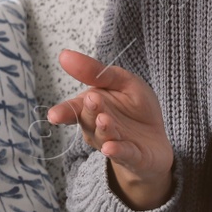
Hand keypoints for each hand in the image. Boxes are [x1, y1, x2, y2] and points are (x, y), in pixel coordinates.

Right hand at [49, 49, 173, 187]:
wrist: (157, 138)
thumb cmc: (136, 108)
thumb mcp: (122, 81)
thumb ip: (96, 71)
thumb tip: (64, 55)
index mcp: (91, 107)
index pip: (74, 108)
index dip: (64, 112)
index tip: (54, 115)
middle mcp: (96, 127)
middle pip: (89, 119)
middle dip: (90, 110)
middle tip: (92, 99)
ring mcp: (113, 142)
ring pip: (105, 136)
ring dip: (104, 129)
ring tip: (104, 119)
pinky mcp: (132, 156)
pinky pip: (123, 153)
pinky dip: (117, 151)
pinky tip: (110, 148)